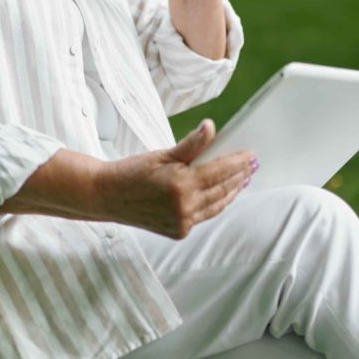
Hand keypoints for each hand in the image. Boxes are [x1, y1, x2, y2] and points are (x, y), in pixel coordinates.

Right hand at [95, 120, 256, 239]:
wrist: (107, 196)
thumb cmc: (132, 171)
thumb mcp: (163, 154)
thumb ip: (191, 144)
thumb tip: (210, 127)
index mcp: (182, 184)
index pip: (220, 171)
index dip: (237, 163)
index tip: (250, 155)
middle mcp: (185, 207)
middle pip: (222, 189)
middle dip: (239, 177)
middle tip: (251, 165)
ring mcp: (182, 222)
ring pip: (216, 205)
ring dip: (231, 192)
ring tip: (242, 180)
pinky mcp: (179, 232)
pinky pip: (204, 216)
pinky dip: (215, 204)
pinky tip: (222, 195)